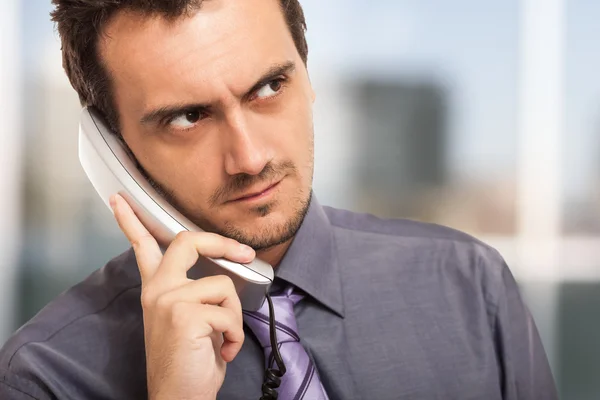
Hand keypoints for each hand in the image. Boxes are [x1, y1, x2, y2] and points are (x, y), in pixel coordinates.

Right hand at [110, 194, 254, 399]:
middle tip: (243, 251)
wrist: (180, 397)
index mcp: (156, 289)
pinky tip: (223, 351)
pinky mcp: (185, 314)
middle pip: (188, 241)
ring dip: (234, 317)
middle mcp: (158, 290)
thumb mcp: (189, 319)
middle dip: (221, 243)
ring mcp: (169, 299)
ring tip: (223, 339)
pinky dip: (235, 336)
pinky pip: (229, 313)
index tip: (120, 198)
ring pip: (224, 285)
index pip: (142, 247)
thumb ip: (195, 292)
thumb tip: (222, 274)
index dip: (131, 220)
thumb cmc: (189, 360)